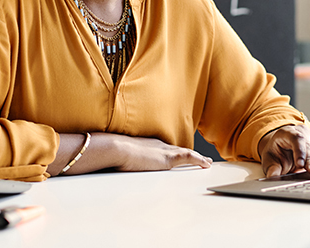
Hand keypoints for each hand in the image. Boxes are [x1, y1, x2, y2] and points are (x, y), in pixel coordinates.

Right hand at [49, 133, 211, 175]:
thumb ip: (114, 158)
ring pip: (186, 154)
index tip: (180, 153)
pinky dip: (198, 160)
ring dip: (197, 158)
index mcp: (146, 143)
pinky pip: (188, 158)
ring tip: (207, 163)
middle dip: (189, 154)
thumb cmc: (108, 151)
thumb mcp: (114, 156)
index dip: (174, 151)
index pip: (163, 148)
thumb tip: (102, 162)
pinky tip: (206, 165)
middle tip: (201, 159)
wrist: (112, 148)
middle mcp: (157, 144)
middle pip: (177, 150)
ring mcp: (163, 151)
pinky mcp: (166, 159)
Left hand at [258, 124, 309, 177]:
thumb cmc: (276, 153)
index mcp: (287, 134)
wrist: (281, 147)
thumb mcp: (269, 160)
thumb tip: (273, 176)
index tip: (300, 165)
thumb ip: (272, 168)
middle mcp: (301, 133)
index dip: (299, 152)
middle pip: (307, 145)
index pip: (295, 141)